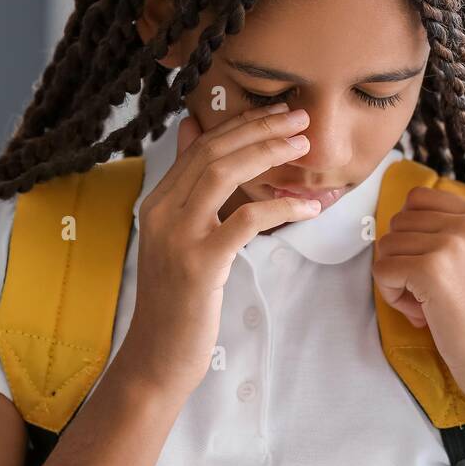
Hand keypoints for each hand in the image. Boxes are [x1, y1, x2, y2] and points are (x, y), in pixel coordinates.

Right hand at [118, 103, 322, 397]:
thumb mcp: (178, 236)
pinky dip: (280, 208)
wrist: (158, 355)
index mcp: (157, 201)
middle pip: (213, 151)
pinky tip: (308, 208)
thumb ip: (187, 186)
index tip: (278, 110)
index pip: (201, 146)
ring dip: (268, 153)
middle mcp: (161, 212)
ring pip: (223, 174)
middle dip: (260, 127)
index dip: (241, 123)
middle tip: (300, 116)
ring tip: (304, 146)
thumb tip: (191, 129)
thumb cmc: (178, 297)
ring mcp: (178, 237)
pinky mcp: (200, 265)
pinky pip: (244, 221)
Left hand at [371, 188, 464, 410]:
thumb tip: (396, 217)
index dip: (412, 234)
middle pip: (398, 222)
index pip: (418, 199)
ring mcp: (451, 243)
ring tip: (426, 303)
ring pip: (386, 245)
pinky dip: (391, 294)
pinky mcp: (431, 269)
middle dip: (404, 257)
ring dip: (397, 278)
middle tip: (429, 291)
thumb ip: (448, 230)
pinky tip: (419, 312)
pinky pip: (382, 269)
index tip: (435, 266)